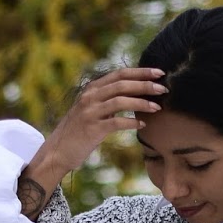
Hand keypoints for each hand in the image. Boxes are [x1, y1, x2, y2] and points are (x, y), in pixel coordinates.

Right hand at [20, 67, 167, 213]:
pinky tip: (143, 125)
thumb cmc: (80, 132)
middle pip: (122, 84)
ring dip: (141, 102)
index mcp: (93, 88)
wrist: (58, 150)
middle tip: (164, 87)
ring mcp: (90, 111)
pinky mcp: (92, 129)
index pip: (120, 74)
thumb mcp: (93, 110)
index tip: (159, 72)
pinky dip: (130, 122)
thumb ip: (108, 100)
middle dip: (145, 84)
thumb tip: (132, 94)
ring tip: (157, 107)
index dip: (141, 72)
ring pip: (120, 100)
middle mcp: (90, 96)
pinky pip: (115, 122)